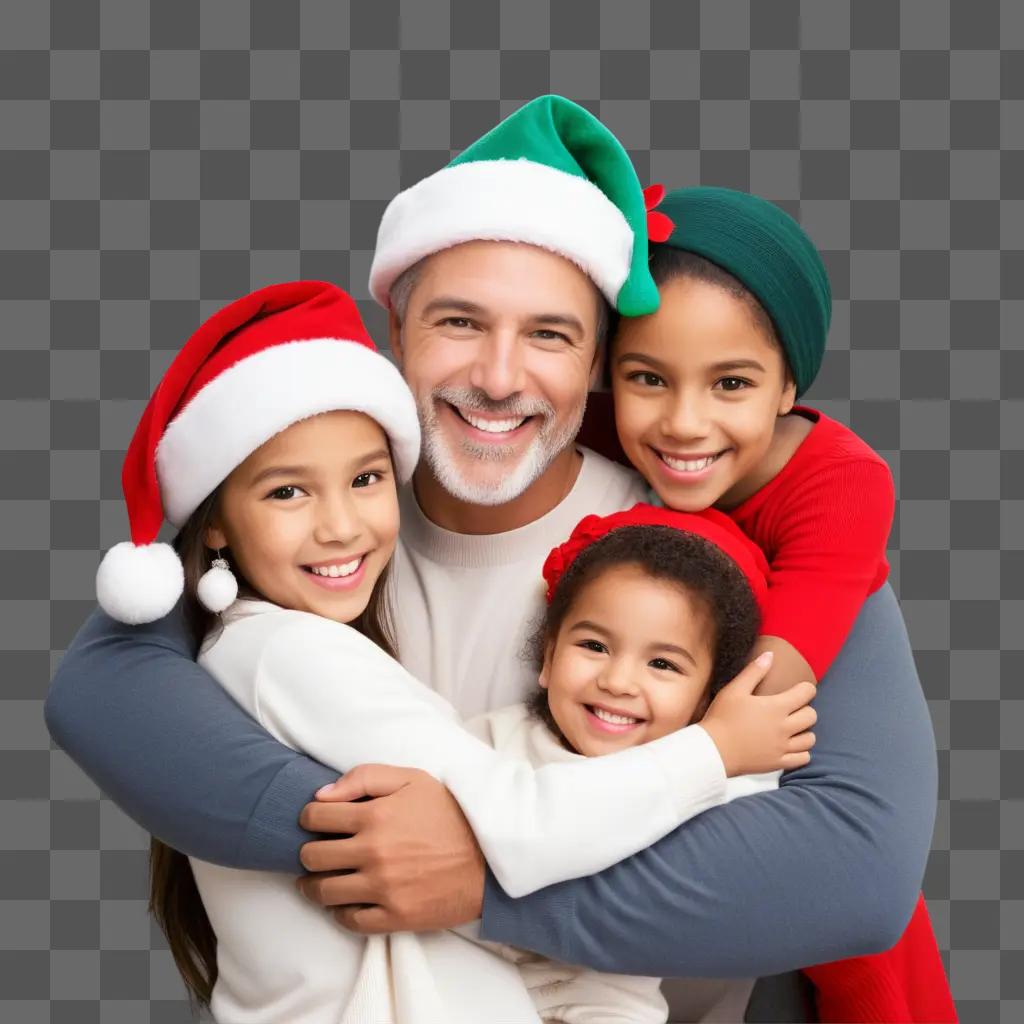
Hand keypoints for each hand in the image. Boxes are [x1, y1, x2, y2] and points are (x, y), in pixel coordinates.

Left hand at [296, 764, 484, 933]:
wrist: (489, 857)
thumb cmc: (450, 813)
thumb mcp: (412, 779)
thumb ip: (364, 777)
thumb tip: (322, 795)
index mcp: (374, 816)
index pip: (315, 817)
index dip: (310, 816)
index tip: (316, 820)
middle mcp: (373, 853)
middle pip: (312, 857)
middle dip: (309, 851)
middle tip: (318, 851)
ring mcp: (383, 888)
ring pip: (324, 892)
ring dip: (316, 885)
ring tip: (323, 879)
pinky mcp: (395, 917)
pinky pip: (349, 921)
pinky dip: (340, 912)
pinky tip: (346, 901)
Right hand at [699, 652, 816, 775]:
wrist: (713, 750)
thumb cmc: (721, 717)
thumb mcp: (734, 690)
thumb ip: (754, 671)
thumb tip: (770, 655)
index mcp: (775, 707)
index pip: (806, 694)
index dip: (806, 688)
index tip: (800, 688)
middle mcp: (784, 728)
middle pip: (811, 716)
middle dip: (806, 709)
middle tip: (793, 708)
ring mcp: (782, 747)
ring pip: (810, 739)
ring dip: (805, 731)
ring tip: (793, 727)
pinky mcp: (778, 763)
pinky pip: (803, 758)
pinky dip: (801, 751)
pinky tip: (790, 745)